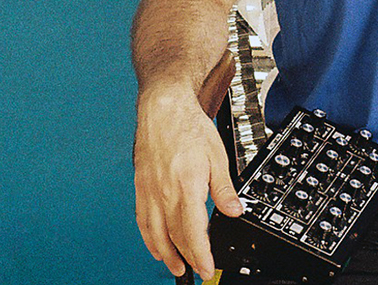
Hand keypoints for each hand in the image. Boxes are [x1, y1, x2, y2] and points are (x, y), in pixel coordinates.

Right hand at [133, 82, 244, 279]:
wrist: (163, 109)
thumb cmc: (189, 127)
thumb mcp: (218, 156)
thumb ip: (225, 189)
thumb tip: (236, 211)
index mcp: (186, 186)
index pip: (193, 232)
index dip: (201, 255)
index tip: (207, 268)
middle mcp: (164, 193)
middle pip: (175, 236)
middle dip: (187, 258)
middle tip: (197, 271)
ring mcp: (150, 191)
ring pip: (155, 233)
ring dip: (166, 254)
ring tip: (176, 267)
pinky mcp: (141, 187)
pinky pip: (142, 220)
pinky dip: (148, 238)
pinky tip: (155, 245)